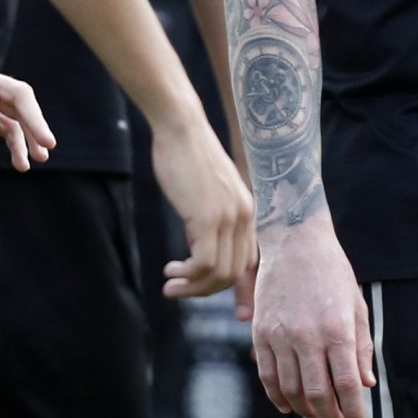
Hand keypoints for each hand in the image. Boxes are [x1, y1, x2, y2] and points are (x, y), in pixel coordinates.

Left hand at [0, 74, 54, 170]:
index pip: (23, 97)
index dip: (37, 120)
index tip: (49, 143)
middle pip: (22, 111)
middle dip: (34, 134)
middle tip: (43, 156)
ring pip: (12, 123)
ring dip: (19, 146)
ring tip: (23, 167)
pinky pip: (0, 127)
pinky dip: (4, 140)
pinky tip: (6, 152)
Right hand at [150, 109, 254, 300]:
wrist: (180, 126)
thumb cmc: (185, 155)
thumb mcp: (205, 192)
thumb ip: (209, 219)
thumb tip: (197, 250)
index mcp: (247, 210)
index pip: (247, 261)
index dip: (228, 282)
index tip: (208, 290)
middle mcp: (244, 217)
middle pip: (234, 273)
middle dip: (205, 290)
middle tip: (177, 290)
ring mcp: (229, 218)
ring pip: (220, 274)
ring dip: (193, 287)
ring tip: (170, 285)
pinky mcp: (209, 217)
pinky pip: (204, 264)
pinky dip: (187, 275)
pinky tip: (170, 270)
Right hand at [251, 221, 372, 417]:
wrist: (294, 242)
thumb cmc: (332, 273)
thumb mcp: (356, 306)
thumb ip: (361, 347)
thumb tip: (365, 384)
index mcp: (337, 329)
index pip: (346, 384)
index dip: (353, 411)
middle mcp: (307, 336)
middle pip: (318, 394)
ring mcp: (280, 335)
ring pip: (291, 390)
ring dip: (305, 411)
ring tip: (317, 416)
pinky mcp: (261, 333)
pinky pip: (267, 375)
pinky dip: (278, 396)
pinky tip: (289, 404)